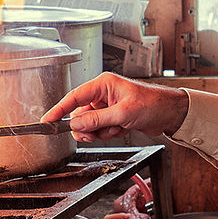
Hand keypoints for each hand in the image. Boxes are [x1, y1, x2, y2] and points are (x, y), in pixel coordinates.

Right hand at [43, 74, 189, 142]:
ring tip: (117, 128)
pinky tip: (122, 129)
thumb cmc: (152, 104)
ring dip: (101, 132)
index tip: (47, 121)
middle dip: (88, 127)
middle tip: (95, 134)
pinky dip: (109, 133)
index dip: (59, 109)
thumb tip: (76, 125)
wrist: (170, 114)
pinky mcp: (112, 117)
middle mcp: (102, 93)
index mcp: (103, 84)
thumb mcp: (122, 114)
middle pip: (80, 115)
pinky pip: (100, 130)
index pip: (74, 97)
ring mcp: (107, 106)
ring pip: (90, 125)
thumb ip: (97, 120)